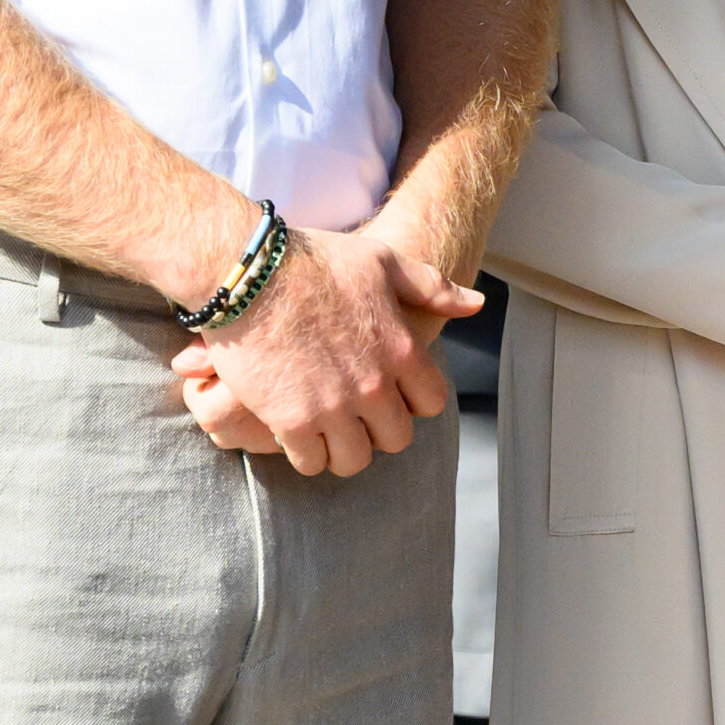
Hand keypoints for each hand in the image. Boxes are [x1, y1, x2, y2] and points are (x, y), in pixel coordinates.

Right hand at [170, 224, 480, 477]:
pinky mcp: (291, 421)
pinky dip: (306, 453)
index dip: (413, 399)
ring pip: (355, 460)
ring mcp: (333, 407)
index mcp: (401, 349)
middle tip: (356, 413)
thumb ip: (432, 288)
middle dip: (378, 428)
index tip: (390, 391)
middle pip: (396, 439)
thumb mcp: (381, 262)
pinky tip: (296, 430)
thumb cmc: (315, 261)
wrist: (248, 271)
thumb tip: (477, 304)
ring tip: (327, 429)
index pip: (430, 403)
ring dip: (343, 448)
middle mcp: (373, 385)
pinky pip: (311, 463)